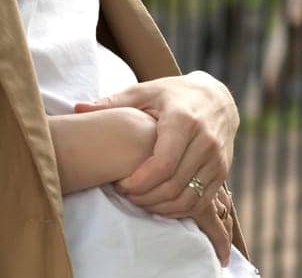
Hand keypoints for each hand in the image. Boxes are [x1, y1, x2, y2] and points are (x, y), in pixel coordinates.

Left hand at [73, 71, 237, 224]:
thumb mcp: (144, 91)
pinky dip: (178, 210)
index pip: (162, 164)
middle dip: (145, 197)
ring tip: (139, 200)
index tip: (120, 184)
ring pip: (188, 199)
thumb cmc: (172, 94)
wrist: (216, 98)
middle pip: (173, 186)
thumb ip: (113, 102)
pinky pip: (200, 202)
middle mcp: (205, 142)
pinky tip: (159, 204)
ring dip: (160, 207)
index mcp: (183, 121)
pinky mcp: (223, 172)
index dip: (139, 182)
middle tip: (125, 194)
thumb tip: (78, 107)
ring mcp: (217, 159)